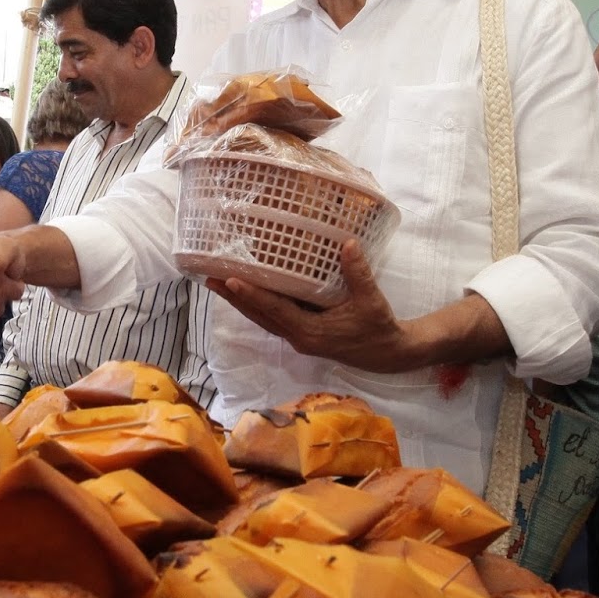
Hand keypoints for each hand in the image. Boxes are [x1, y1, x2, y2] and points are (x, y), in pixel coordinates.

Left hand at [206, 239, 418, 372]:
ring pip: (262, 318)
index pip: (275, 311)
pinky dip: (257, 305)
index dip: (253, 295)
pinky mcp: (302, 334)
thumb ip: (358, 272)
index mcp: (310, 332)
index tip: (231, 281)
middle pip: (259, 316)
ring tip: (218, 284)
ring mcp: (298, 337)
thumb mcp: (371, 300)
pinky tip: (246, 292)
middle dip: (234, 299)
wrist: (388, 354)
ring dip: (241, 302)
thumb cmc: (378, 327)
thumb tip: (347, 243)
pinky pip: (272, 318)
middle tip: (210, 279)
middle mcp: (298, 337)